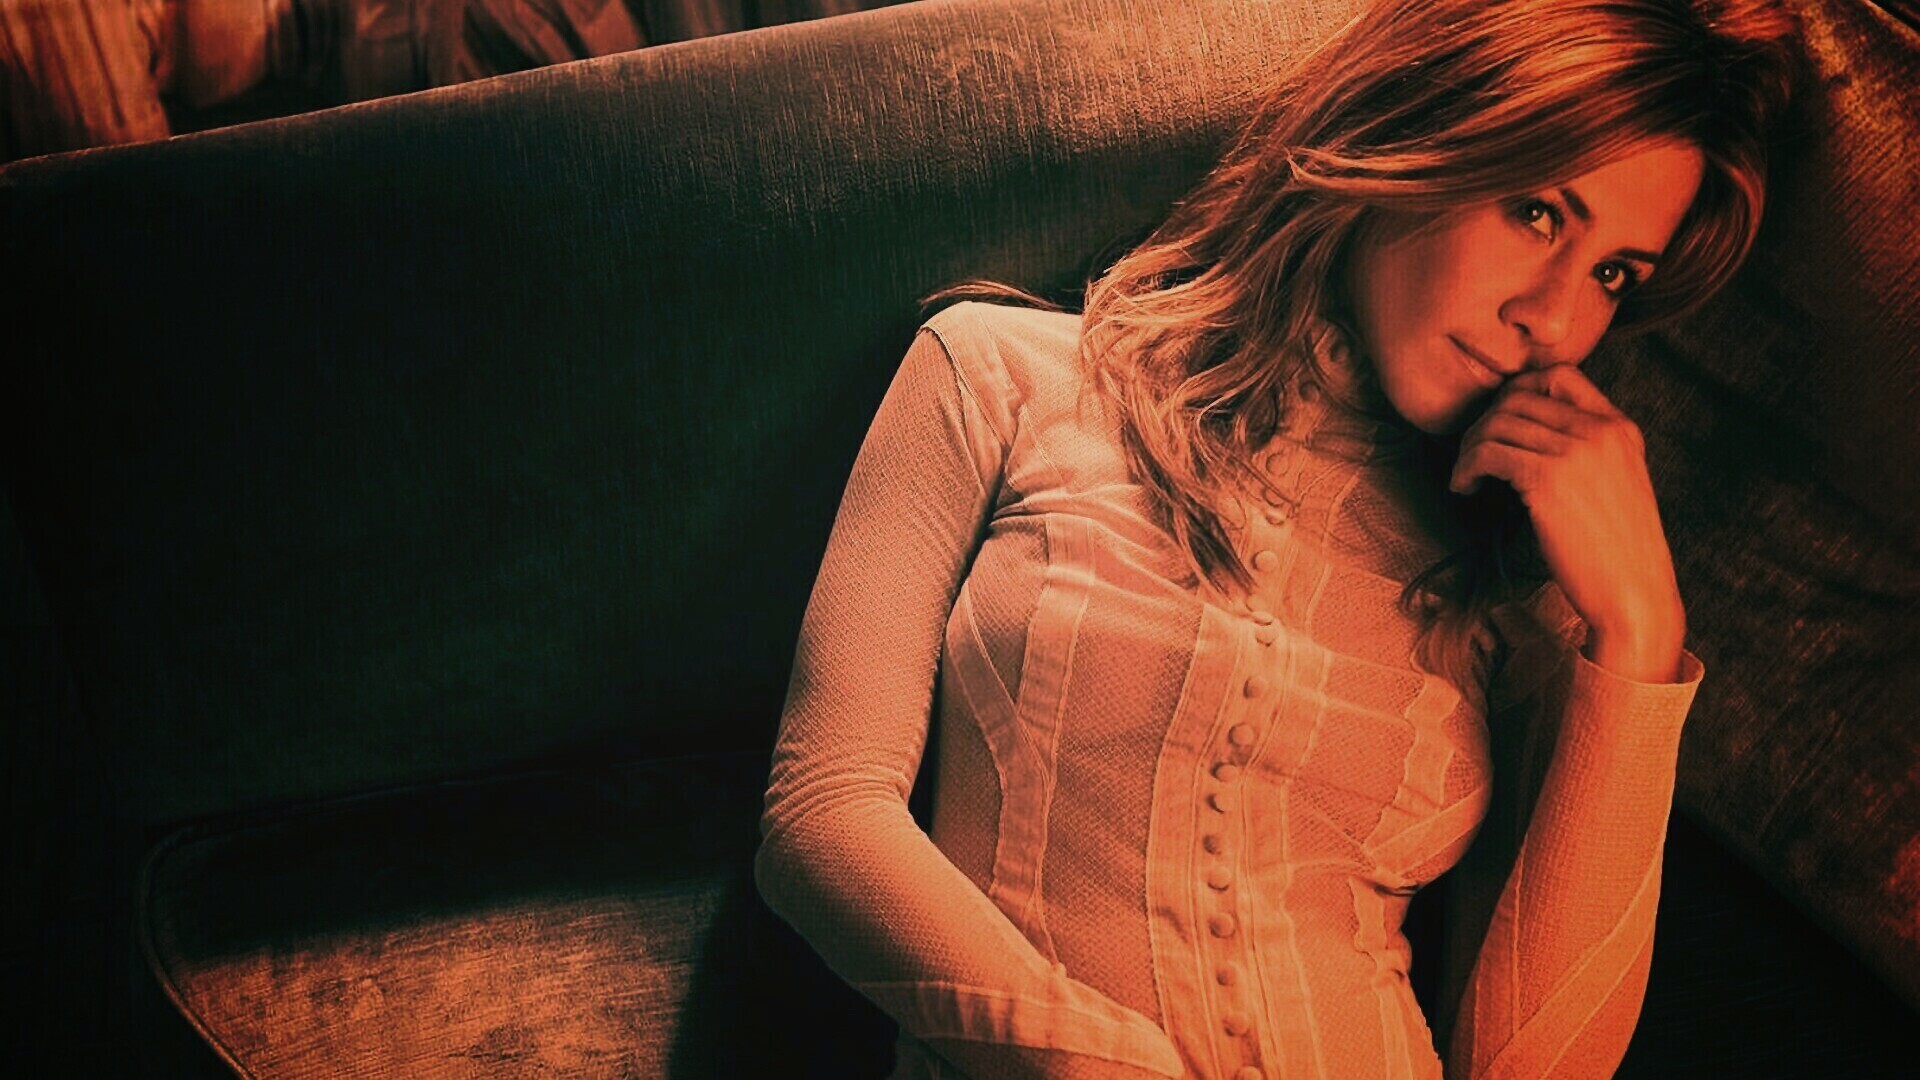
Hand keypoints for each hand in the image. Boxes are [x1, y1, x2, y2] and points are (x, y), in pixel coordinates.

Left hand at [1449, 365, 1685, 680]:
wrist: (1635, 594)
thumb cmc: (1618, 553)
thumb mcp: (1617, 485)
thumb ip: (1588, 453)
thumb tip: (1532, 438)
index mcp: (1620, 428)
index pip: (1559, 376)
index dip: (1517, 392)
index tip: (1498, 425)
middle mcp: (1600, 430)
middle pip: (1518, 397)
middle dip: (1483, 424)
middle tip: (1472, 457)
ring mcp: (1575, 451)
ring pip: (1497, 423)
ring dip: (1468, 448)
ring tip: (1466, 478)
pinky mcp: (1548, 479)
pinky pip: (1487, 453)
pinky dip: (1466, 468)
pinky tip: (1465, 490)